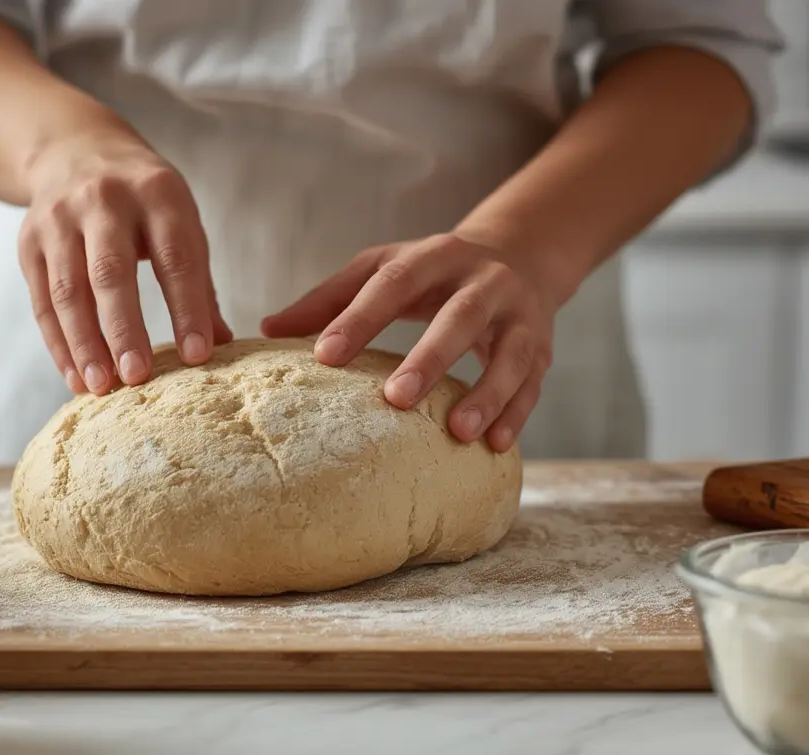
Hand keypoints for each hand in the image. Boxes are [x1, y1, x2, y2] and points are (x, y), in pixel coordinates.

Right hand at [18, 127, 231, 394]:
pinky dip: (59, 343)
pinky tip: (76, 376)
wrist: (74, 150)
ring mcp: (59, 219)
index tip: (198, 356)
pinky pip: (42, 301)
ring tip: (102, 387)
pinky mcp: (29, 242)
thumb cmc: (143, 200)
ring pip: (68, 290)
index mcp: (156, 193)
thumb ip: (199, 281)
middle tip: (138, 377)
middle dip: (124, 329)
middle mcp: (104, 200)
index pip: (175, 257)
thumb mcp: (179, 220)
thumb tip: (221, 343)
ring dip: (84, 344)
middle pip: (111, 272)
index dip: (187, 308)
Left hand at [261, 234, 554, 451]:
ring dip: (486, 394)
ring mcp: (519, 315)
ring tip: (457, 433)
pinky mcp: (542, 349)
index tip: (324, 357)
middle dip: (431, 358)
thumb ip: (330, 298)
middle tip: (396, 399)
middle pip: (460, 317)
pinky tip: (495, 445)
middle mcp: (483, 281)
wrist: (521, 255)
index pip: (393, 282)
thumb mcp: (383, 267)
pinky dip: (517, 413)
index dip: (359, 318)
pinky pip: (533, 383)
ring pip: (509, 354)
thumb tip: (266, 329)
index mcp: (434, 257)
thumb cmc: (432, 272)